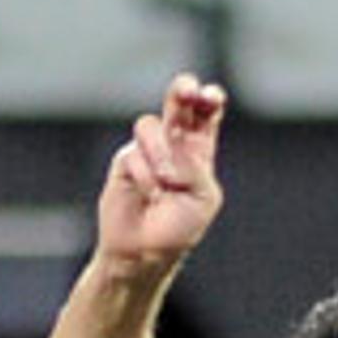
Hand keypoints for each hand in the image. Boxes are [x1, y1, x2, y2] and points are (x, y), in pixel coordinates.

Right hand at [97, 75, 225, 265]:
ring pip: (150, 127)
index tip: (212, 95)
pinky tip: (150, 195)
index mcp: (200, 151)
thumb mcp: (202, 197)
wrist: (143, 249)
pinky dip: (145, 176)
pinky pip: (134, 154)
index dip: (208, 103)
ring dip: (161, 155)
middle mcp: (174, 145)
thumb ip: (194, 168)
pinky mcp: (125, 159)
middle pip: (178, 107)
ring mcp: (148, 149)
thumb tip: (171, 148)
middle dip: (182, 94)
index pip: (206, 118)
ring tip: (166, 184)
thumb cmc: (179, 226)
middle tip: (186, 89)